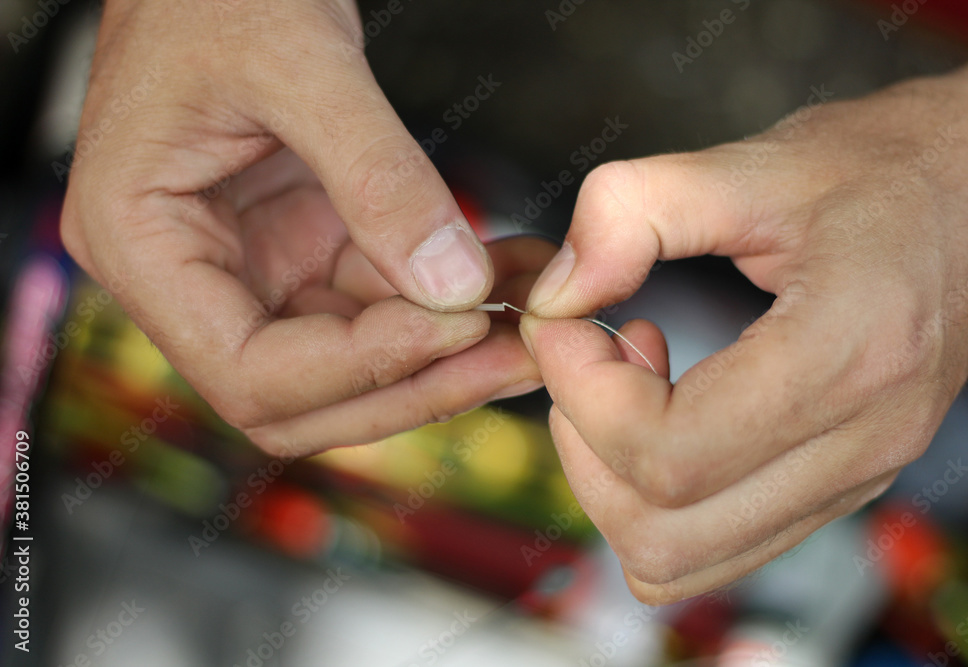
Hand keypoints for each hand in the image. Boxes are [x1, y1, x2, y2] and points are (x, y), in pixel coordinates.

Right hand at [60, 0, 549, 454]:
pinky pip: (381, 305)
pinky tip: (510, 275)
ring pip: (353, 363)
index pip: (247, 371)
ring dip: (447, 352)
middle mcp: (190, 280)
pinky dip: (447, 302)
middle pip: (303, 394)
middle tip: (515, 358)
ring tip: (532, 316)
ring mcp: (252, 271)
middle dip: (413, 385)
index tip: (455, 325)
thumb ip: (377, 177)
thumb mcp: (300, 63)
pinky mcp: (305, 251)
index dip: (358, 366)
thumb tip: (456, 289)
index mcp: (141, 246)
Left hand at [521, 54, 967, 603]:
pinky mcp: (837, 485)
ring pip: (677, 561)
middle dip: (584, 444)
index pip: (668, 454)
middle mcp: (859, 445)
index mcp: (847, 357)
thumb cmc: (881, 170)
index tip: (564, 320)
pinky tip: (665, 405)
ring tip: (624, 382)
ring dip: (611, 481)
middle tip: (586, 353)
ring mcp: (853, 479)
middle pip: (660, 530)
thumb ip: (634, 210)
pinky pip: (711, 546)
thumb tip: (556, 295)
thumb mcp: (752, 162)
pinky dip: (653, 497)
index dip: (581, 390)